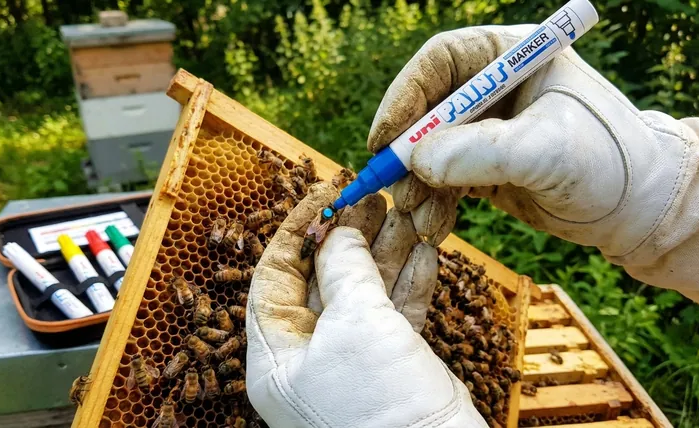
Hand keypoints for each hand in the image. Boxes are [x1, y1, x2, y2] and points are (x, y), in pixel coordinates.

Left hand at [245, 183, 485, 426]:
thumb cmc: (378, 404)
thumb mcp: (355, 323)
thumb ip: (344, 269)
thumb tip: (339, 232)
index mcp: (276, 353)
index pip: (274, 275)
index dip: (299, 230)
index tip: (325, 195)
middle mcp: (307, 357)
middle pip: (322, 279)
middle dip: (349, 237)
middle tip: (372, 199)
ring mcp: (350, 361)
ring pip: (363, 293)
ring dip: (385, 253)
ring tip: (404, 214)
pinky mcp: (389, 365)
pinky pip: (393, 315)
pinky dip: (409, 283)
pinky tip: (424, 252)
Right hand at [368, 25, 698, 302]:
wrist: (636, 208)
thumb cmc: (609, 161)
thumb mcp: (548, 151)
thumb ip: (483, 152)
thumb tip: (419, 162)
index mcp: (508, 58)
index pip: (440, 63)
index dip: (405, 97)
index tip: (384, 139)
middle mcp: (490, 90)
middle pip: (424, 110)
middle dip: (405, 153)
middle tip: (393, 189)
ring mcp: (484, 131)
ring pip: (427, 152)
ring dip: (416, 187)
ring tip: (420, 220)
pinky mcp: (480, 167)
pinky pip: (441, 182)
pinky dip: (432, 205)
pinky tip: (434, 227)